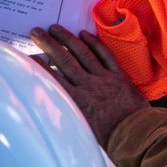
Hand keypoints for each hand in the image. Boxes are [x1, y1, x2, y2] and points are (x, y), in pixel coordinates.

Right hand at [32, 25, 143, 143]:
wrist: (138, 135)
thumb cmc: (109, 138)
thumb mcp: (82, 130)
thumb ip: (68, 114)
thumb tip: (52, 106)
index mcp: (77, 100)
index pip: (53, 77)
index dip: (39, 65)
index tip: (28, 56)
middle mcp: (88, 85)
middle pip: (64, 59)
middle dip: (48, 44)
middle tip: (36, 32)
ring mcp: (104, 78)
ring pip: (83, 53)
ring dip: (67, 38)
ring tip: (55, 28)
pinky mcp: (118, 76)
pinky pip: (105, 55)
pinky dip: (94, 43)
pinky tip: (84, 34)